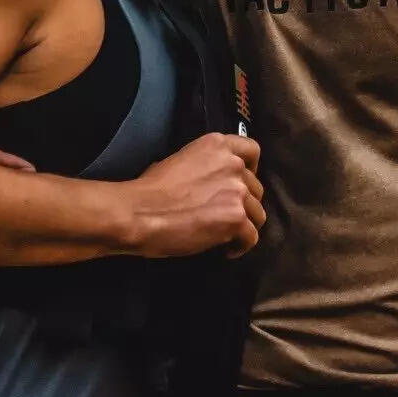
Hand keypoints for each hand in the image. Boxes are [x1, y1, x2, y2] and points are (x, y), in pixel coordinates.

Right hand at [125, 133, 263, 258]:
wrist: (139, 212)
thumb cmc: (149, 190)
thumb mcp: (176, 161)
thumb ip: (201, 167)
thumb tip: (204, 182)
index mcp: (216, 145)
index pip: (252, 150)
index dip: (251, 169)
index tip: (241, 183)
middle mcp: (232, 164)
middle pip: (256, 187)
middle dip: (245, 203)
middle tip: (227, 216)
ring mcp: (237, 191)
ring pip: (257, 214)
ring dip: (244, 225)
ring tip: (227, 236)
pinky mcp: (236, 218)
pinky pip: (251, 236)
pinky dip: (241, 246)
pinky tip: (226, 250)